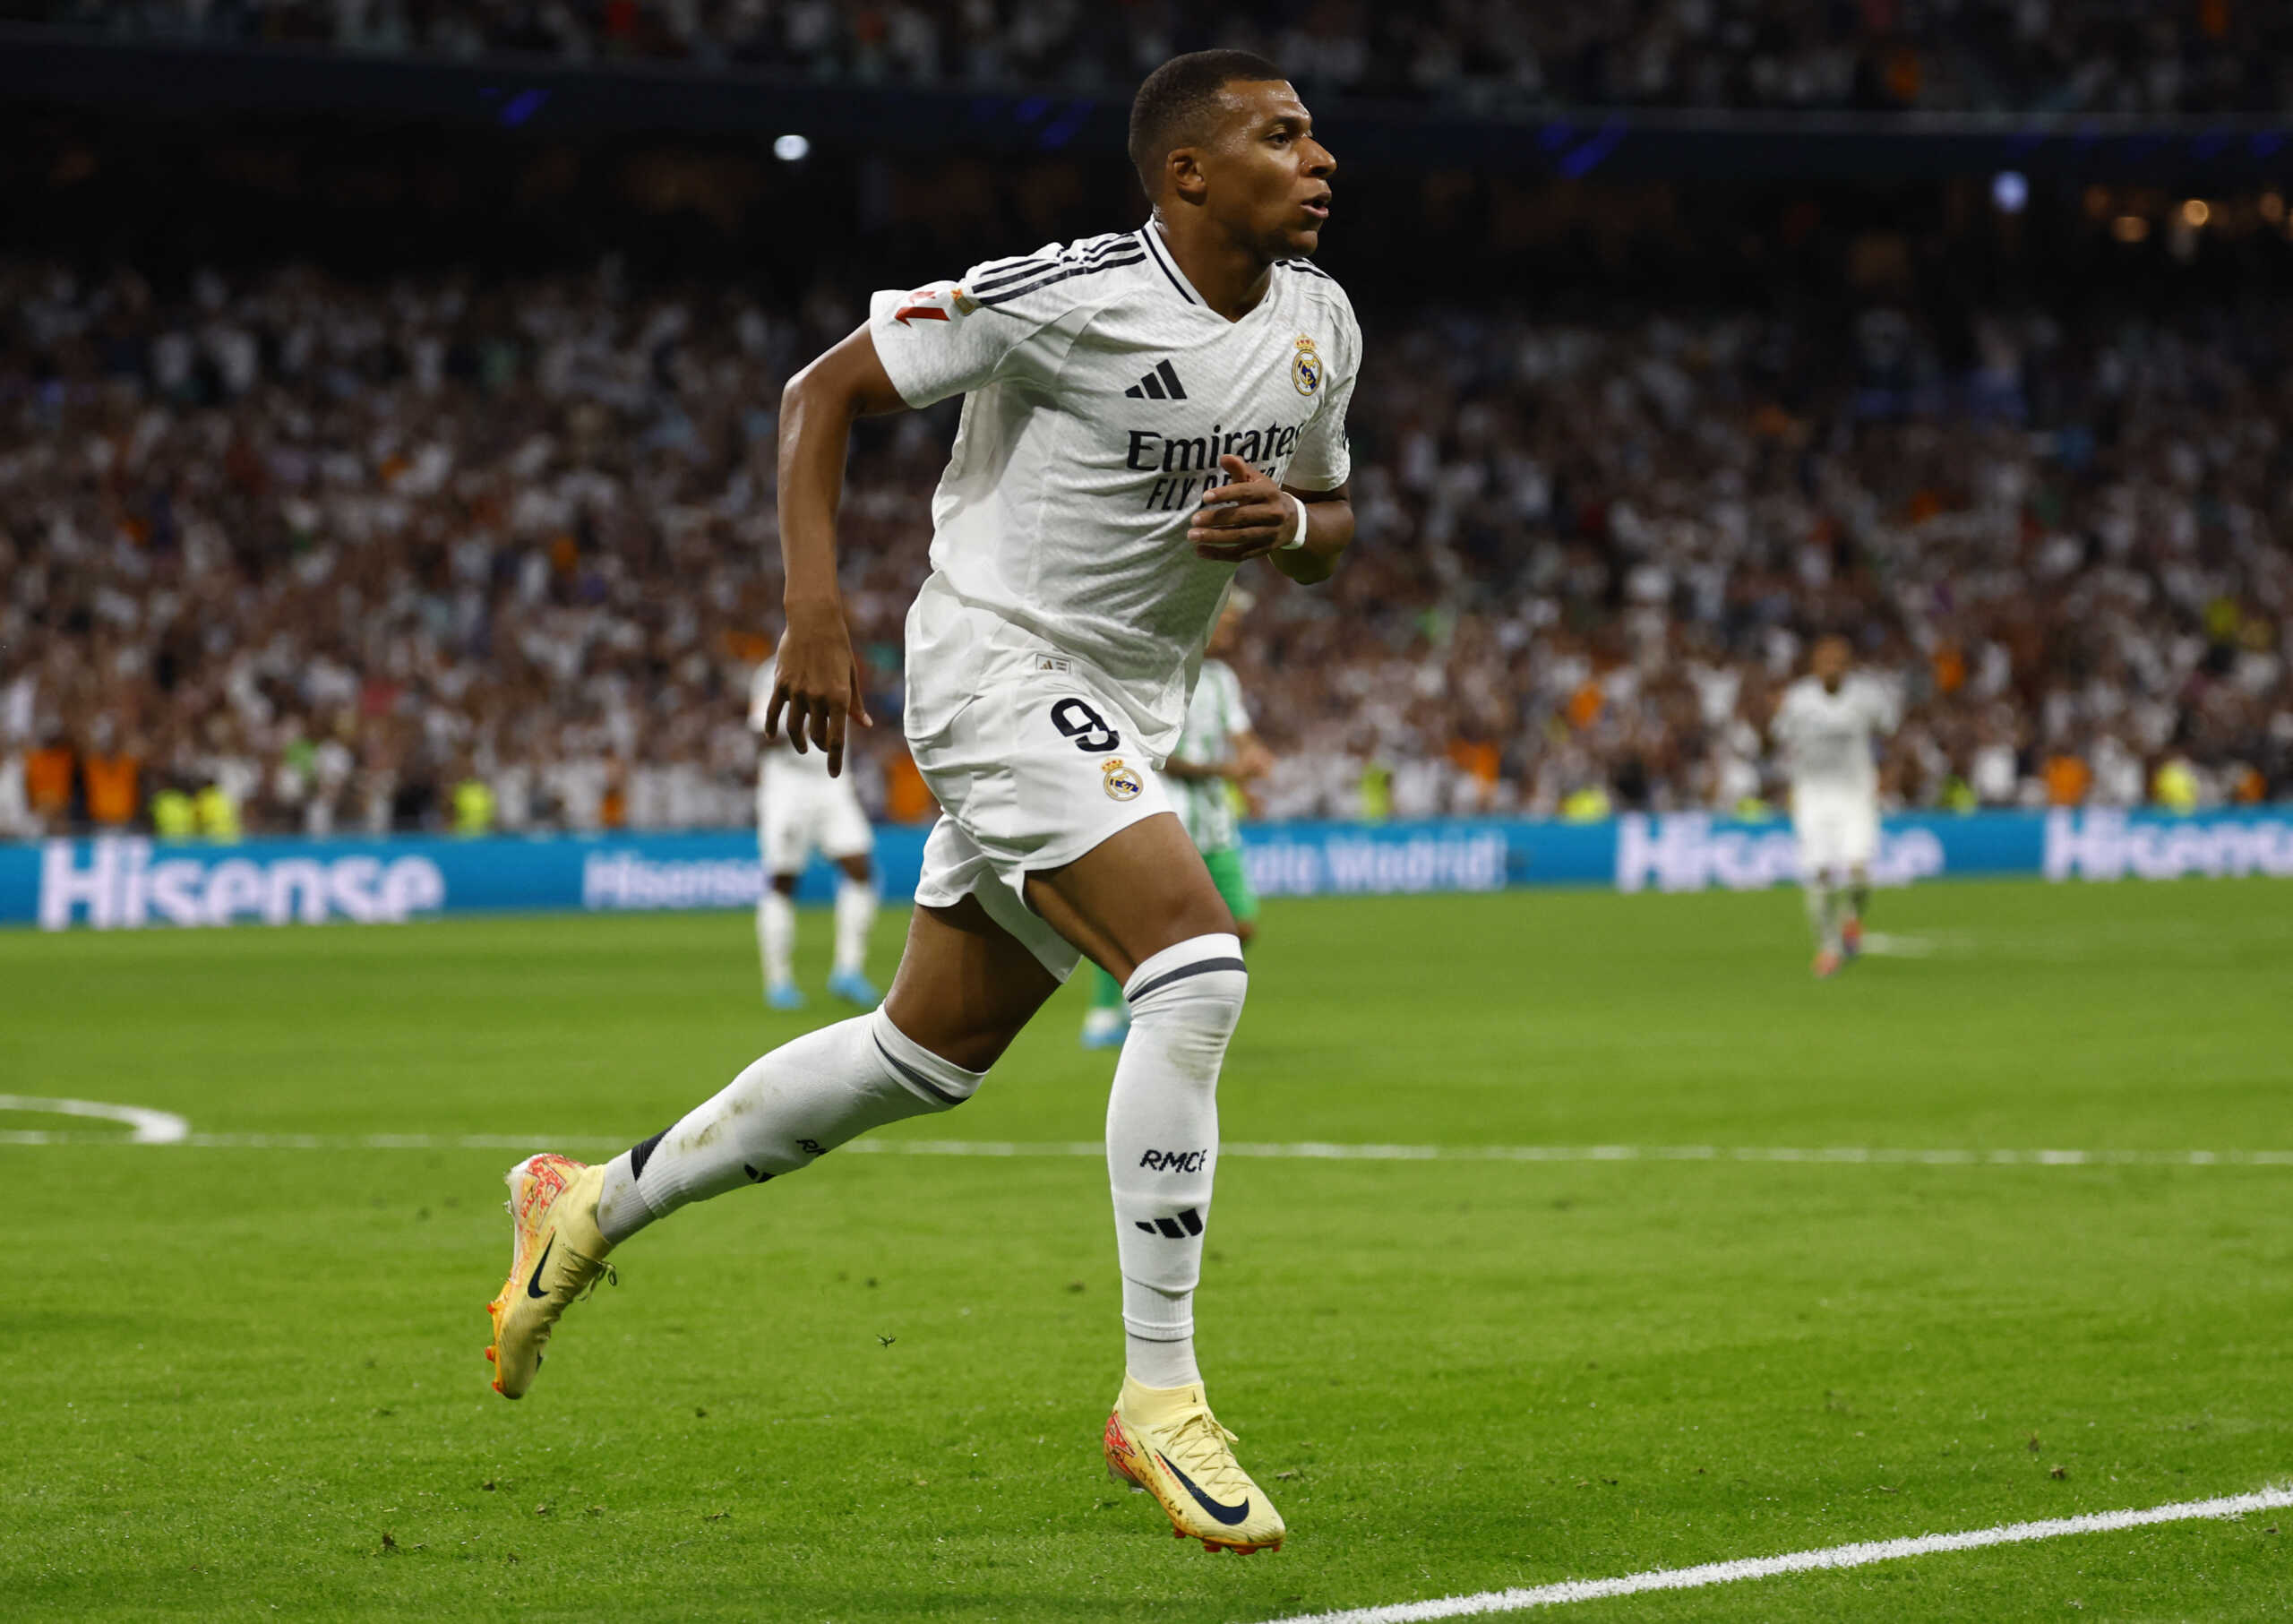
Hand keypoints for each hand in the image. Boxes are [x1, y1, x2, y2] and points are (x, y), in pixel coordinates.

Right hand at [761, 601, 872, 776]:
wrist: (814, 621)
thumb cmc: (838, 647)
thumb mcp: (852, 675)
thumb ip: (854, 703)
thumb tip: (864, 725)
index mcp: (839, 698)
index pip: (837, 739)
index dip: (835, 761)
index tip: (833, 775)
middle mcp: (817, 698)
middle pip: (816, 736)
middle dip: (820, 747)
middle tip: (821, 748)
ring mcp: (797, 692)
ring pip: (794, 728)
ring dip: (798, 742)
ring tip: (803, 747)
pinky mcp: (780, 683)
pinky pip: (773, 711)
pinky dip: (770, 726)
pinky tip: (771, 736)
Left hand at [1188, 455, 1298, 561]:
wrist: (1292, 521)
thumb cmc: (1265, 497)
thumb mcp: (1257, 480)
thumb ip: (1240, 469)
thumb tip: (1224, 457)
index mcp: (1269, 493)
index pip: (1246, 493)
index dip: (1226, 494)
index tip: (1205, 497)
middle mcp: (1272, 514)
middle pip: (1242, 517)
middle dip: (1217, 519)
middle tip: (1194, 519)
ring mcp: (1268, 534)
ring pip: (1240, 537)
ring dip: (1215, 538)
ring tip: (1193, 536)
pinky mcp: (1262, 550)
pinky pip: (1240, 554)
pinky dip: (1219, 554)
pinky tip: (1200, 551)